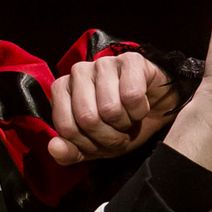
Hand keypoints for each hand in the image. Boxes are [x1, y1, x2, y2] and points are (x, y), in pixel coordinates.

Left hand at [47, 53, 181, 164]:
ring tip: (129, 118)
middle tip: (119, 132)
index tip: (101, 140)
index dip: (88, 144)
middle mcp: (78, 71)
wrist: (157, 109)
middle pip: (87, 118)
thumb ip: (70, 152)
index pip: (67, 128)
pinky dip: (140, 110)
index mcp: (61, 89)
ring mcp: (104, 63)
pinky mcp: (131, 59)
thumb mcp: (93, 146)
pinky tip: (141, 106)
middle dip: (109, 136)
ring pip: (110, 108)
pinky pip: (132, 96)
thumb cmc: (120, 124)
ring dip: (126, 123)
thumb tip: (54, 147)